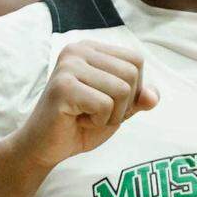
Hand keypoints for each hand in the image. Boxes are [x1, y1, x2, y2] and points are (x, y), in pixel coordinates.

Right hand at [3, 41, 158, 171]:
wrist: (44, 148)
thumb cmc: (79, 125)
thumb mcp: (118, 109)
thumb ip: (137, 98)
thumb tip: (153, 97)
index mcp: (91, 48)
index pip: (136, 60)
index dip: (133, 90)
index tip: (107, 103)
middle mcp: (78, 50)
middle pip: (132, 73)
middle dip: (123, 104)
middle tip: (95, 113)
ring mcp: (69, 66)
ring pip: (122, 89)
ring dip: (111, 115)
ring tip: (87, 116)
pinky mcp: (63, 86)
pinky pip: (105, 105)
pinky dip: (99, 121)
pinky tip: (77, 120)